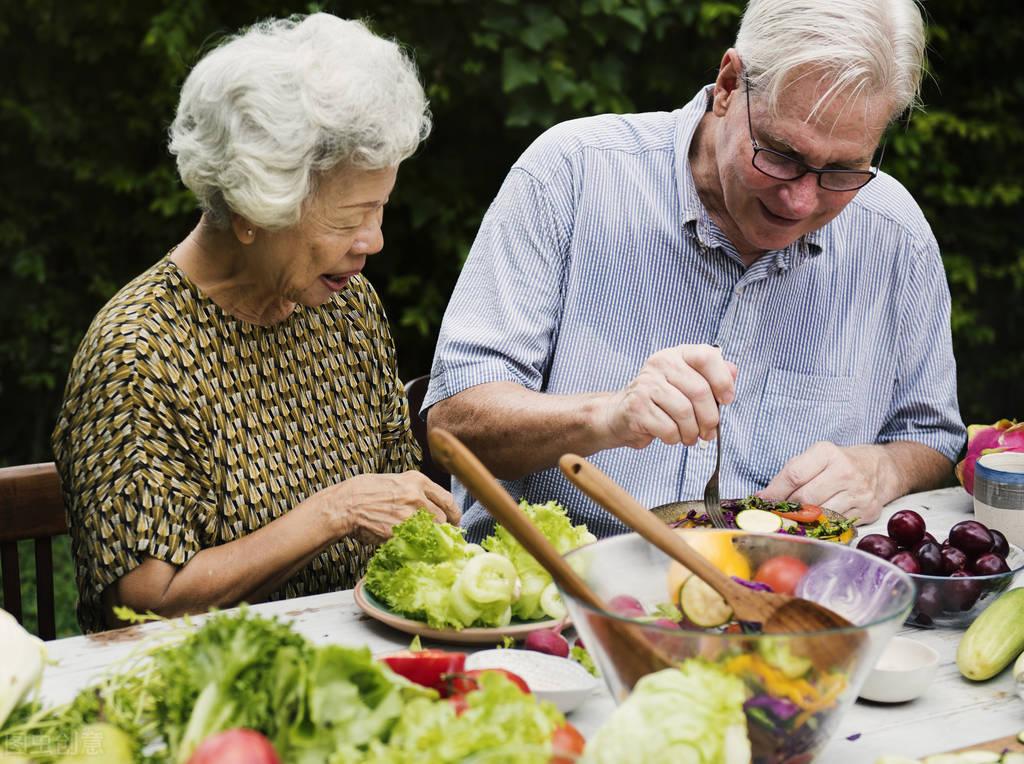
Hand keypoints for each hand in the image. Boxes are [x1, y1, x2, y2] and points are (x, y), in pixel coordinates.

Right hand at [322, 471, 460, 544]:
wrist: (346, 504)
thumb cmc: (367, 491)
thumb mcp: (396, 481)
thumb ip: (415, 491)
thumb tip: (430, 506)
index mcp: (417, 481)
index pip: (447, 499)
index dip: (454, 513)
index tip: (454, 521)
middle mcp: (417, 496)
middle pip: (443, 518)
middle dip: (444, 529)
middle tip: (442, 536)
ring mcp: (409, 515)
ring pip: (431, 532)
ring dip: (429, 538)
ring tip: (423, 541)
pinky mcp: (399, 532)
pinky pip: (414, 542)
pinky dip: (414, 546)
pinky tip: (409, 545)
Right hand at [599, 344, 736, 448]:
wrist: (621, 414)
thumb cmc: (660, 401)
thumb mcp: (686, 384)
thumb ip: (711, 376)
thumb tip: (733, 371)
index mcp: (676, 355)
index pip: (706, 356)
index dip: (722, 380)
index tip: (726, 400)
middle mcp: (660, 364)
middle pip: (699, 390)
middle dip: (710, 417)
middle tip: (709, 431)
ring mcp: (646, 385)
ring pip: (684, 412)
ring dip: (692, 432)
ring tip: (690, 436)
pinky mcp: (637, 407)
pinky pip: (668, 428)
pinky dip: (675, 438)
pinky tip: (672, 436)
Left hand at [757, 443, 893, 523]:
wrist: (881, 469)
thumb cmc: (840, 462)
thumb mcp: (816, 457)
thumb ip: (791, 474)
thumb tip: (764, 496)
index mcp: (828, 453)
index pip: (794, 475)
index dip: (775, 491)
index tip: (763, 501)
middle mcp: (845, 471)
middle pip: (805, 498)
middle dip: (787, 508)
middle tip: (777, 513)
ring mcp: (858, 493)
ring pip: (820, 514)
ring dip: (803, 520)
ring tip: (794, 519)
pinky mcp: (867, 510)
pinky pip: (836, 524)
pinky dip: (822, 526)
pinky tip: (815, 523)